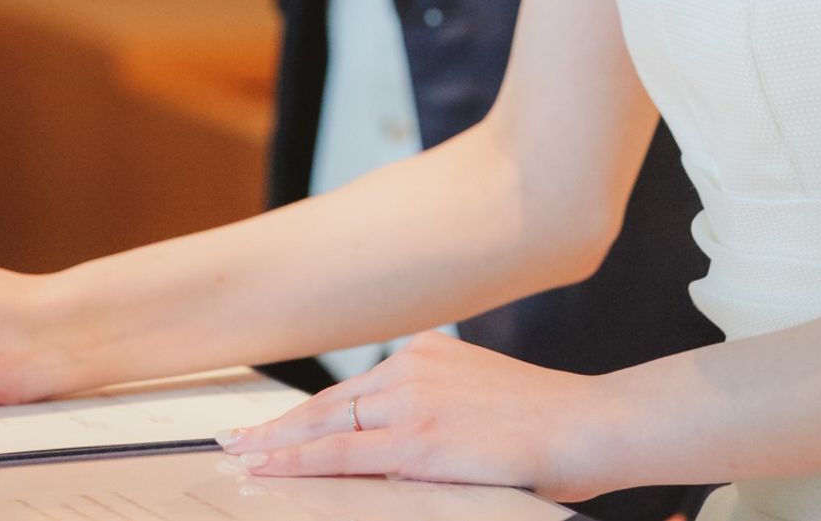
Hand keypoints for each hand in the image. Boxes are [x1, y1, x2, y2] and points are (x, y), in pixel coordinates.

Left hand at [217, 329, 617, 501]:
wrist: (586, 422)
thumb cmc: (545, 421)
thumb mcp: (479, 400)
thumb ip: (435, 408)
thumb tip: (399, 440)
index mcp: (426, 354)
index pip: (352, 390)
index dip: (307, 412)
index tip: (270, 425)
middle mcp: (412, 366)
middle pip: (330, 404)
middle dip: (278, 427)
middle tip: (234, 440)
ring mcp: (413, 400)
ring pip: (329, 427)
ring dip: (280, 445)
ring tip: (242, 457)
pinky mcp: (420, 439)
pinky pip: (346, 454)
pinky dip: (302, 461)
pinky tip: (271, 467)